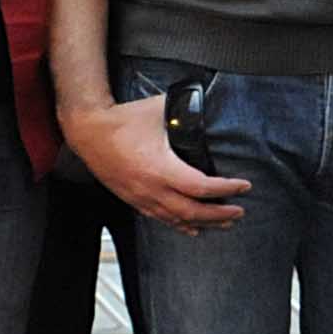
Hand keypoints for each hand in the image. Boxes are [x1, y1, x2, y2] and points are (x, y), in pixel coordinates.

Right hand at [64, 92, 251, 230]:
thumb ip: (185, 110)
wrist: (87, 131)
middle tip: (239, 212)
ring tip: (224, 223)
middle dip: (219, 214)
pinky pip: (159, 218)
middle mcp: (150, 188)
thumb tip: (208, 104)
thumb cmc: (123, 119)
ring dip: (203, 223)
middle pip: (192, 211)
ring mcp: (140, 197)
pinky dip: (179, 225)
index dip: (226, 189)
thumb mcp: (159, 110)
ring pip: (176, 219)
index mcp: (160, 168)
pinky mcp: (132, 198)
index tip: (244, 186)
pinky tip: (192, 229)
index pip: (201, 187)